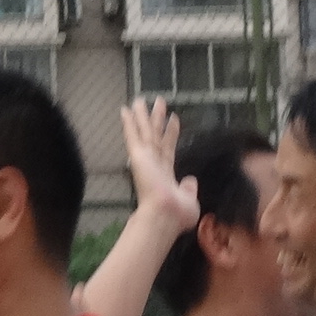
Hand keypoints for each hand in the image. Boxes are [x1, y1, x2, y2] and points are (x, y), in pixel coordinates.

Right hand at [120, 97, 200, 233]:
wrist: (166, 215)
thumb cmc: (177, 213)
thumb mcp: (189, 200)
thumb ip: (188, 188)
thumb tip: (190, 180)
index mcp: (166, 174)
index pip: (168, 148)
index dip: (171, 133)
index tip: (174, 119)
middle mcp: (154, 164)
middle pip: (155, 136)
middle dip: (156, 119)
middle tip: (158, 102)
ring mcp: (145, 159)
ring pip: (145, 131)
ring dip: (143, 115)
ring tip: (142, 99)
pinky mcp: (138, 156)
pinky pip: (133, 135)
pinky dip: (129, 123)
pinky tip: (125, 110)